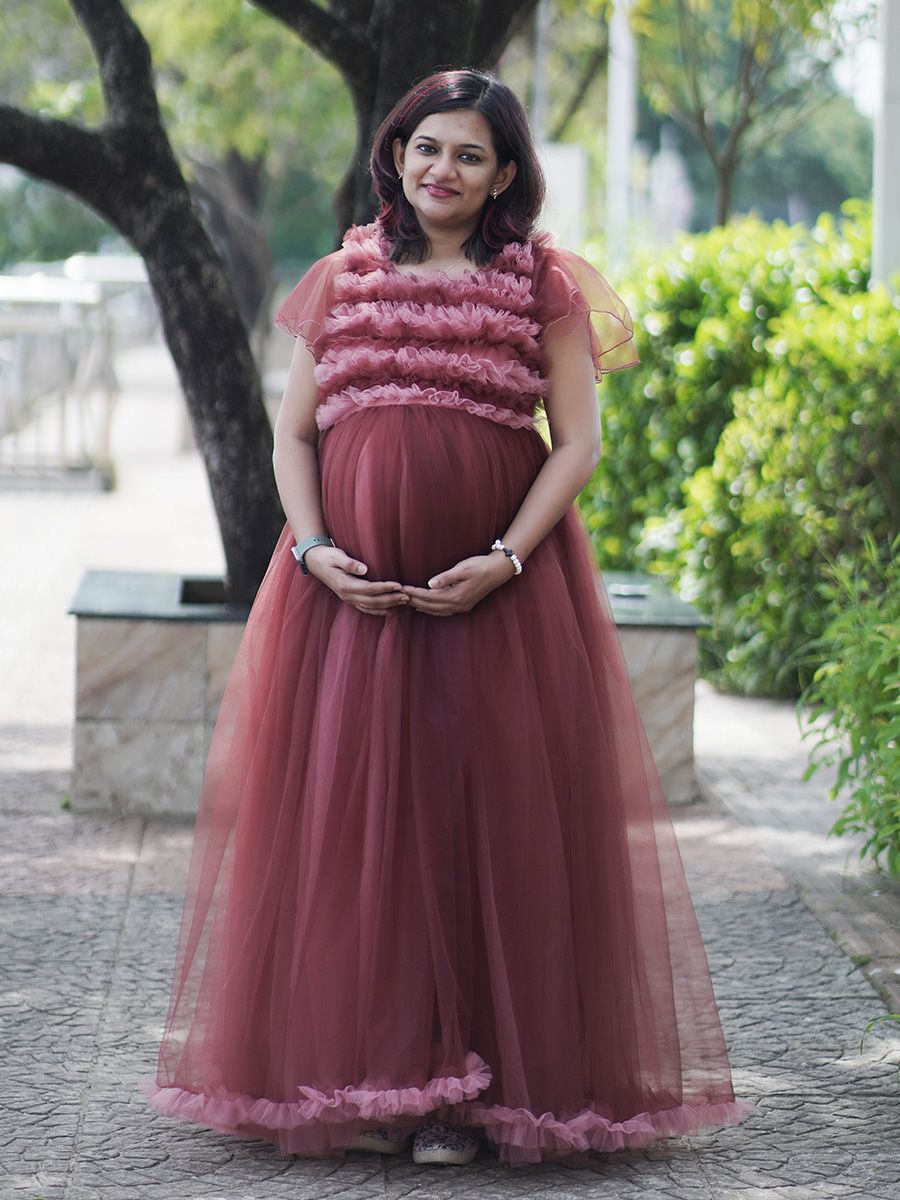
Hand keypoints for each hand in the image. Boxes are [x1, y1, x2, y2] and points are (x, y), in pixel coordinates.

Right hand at [304, 545, 408, 613]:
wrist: (314, 562)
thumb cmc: (327, 556)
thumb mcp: (336, 555)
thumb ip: (349, 563)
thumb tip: (364, 569)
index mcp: (344, 584)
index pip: (369, 588)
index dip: (384, 588)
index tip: (398, 585)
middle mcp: (346, 595)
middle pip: (372, 601)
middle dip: (390, 599)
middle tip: (406, 596)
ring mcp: (347, 599)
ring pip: (370, 606)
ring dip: (388, 605)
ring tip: (403, 601)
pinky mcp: (349, 598)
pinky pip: (364, 608)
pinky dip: (377, 611)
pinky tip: (389, 611)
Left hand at [401, 551, 515, 615]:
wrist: (498, 571)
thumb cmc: (480, 565)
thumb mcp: (463, 568)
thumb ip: (446, 577)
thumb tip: (430, 585)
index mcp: (457, 596)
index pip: (430, 597)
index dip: (415, 594)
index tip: (403, 589)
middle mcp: (458, 605)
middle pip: (431, 606)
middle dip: (415, 601)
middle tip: (400, 596)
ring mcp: (461, 607)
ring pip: (436, 611)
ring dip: (421, 607)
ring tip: (408, 602)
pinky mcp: (464, 605)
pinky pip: (443, 611)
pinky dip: (431, 609)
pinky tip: (424, 607)